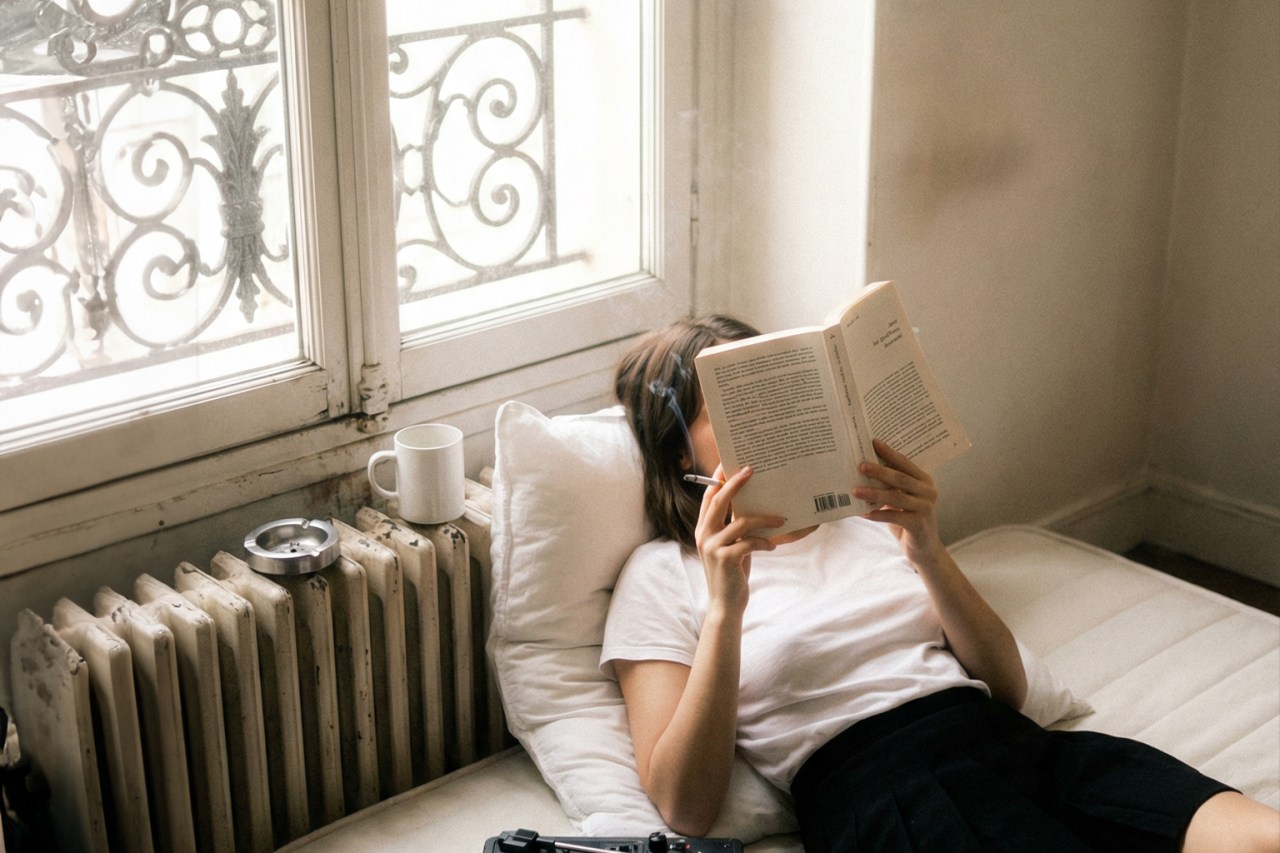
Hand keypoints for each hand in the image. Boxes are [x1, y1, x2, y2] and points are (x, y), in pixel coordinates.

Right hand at [694, 465, 785, 615]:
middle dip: (736, 483)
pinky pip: (749, 542)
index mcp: (703, 528)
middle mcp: (704, 534)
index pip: (708, 497)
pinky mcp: (725, 558)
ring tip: (781, 520)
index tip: (728, 462)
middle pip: (719, 500)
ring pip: (740, 521)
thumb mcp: (731, 546)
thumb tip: (751, 505)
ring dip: (764, 518)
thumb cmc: (732, 572)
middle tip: (751, 469)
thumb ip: (734, 527)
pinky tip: (772, 547)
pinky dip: (764, 542)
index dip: (717, 478)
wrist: (725, 605)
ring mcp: (712, 546)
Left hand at [855, 439, 945, 566]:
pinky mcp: (919, 524)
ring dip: (874, 493)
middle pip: (900, 478)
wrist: (924, 549)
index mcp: (924, 480)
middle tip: (860, 465)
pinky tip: (863, 513)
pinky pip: (895, 516)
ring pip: (896, 496)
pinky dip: (878, 514)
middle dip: (879, 470)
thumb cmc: (908, 520)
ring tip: (855, 491)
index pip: (905, 463)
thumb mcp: (900, 500)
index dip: (889, 453)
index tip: (873, 442)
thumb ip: (890, 487)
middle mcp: (928, 492)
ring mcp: (925, 508)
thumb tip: (863, 471)